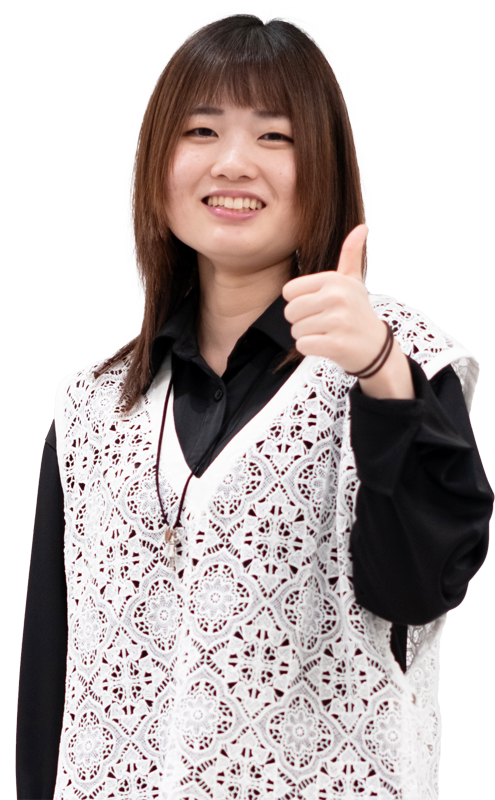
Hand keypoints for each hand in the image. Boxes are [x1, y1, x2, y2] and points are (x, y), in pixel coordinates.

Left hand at [282, 225, 386, 374]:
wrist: (376, 348)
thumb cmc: (358, 313)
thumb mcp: (354, 281)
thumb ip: (351, 255)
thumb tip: (362, 227)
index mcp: (334, 279)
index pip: (289, 291)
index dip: (299, 302)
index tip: (319, 306)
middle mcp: (336, 297)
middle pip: (290, 311)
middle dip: (301, 321)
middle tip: (323, 322)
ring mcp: (337, 321)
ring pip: (295, 330)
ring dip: (308, 335)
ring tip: (328, 332)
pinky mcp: (335, 344)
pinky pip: (303, 345)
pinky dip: (311, 348)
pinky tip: (328, 345)